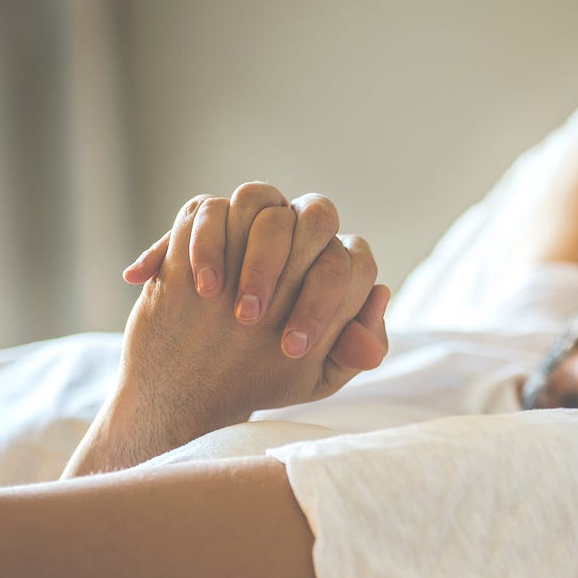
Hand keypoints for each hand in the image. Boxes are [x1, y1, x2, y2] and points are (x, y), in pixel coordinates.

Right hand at [123, 191, 384, 368]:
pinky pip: (210, 208)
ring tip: (222, 303)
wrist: (197, 379)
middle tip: (253, 320)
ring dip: (249, 252)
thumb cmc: (265, 376)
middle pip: (318, 215)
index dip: (326, 301)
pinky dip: (205, 244)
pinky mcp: (205, 220)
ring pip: (263, 199)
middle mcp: (300, 236)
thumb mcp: (313, 378)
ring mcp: (252, 222)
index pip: (354, 260)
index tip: (292, 348)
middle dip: (289, 268)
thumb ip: (353, 350)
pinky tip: (201, 287)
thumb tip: (381, 295)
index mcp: (333, 270)